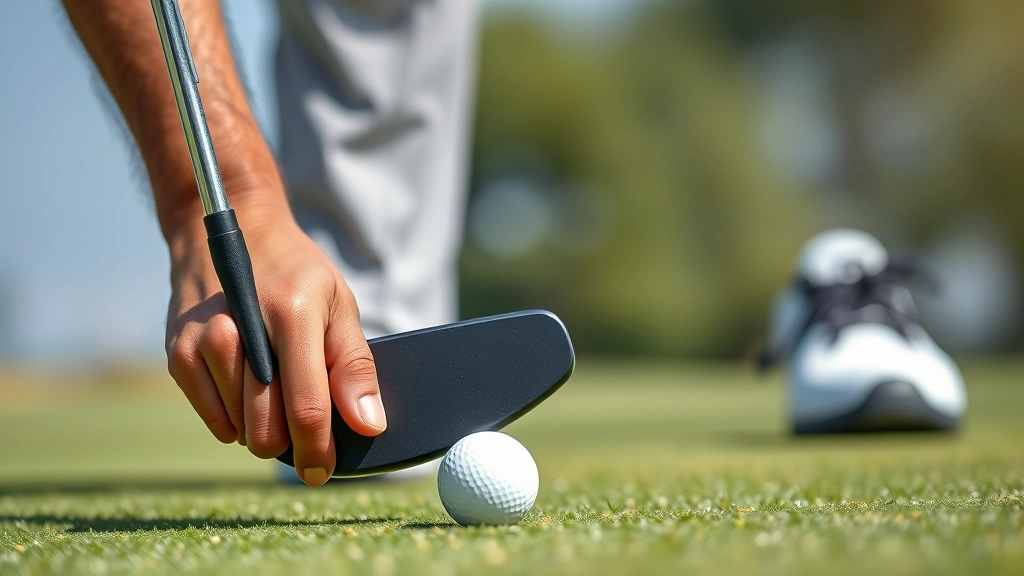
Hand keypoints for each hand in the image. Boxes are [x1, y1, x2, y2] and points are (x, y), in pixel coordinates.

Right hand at [164, 201, 386, 485]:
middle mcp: (242, 327)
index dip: (318, 450)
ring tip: (276, 388)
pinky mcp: (179, 354)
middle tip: (305, 425)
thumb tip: (368, 425)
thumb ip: (354, 367)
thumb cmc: (297, 274)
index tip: (324, 470)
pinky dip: (235, 419)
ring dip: (263, 427)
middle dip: (292, 443)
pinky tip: (248, 388)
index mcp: (293, 313)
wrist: (234, 231)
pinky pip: (214, 421)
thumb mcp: (339, 305)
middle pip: (267, 428)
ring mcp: (204, 341)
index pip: (306, 406)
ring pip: (240, 430)